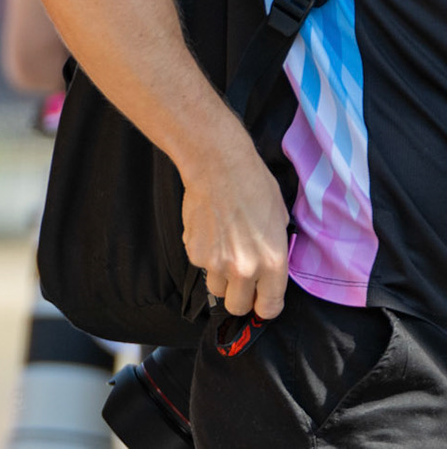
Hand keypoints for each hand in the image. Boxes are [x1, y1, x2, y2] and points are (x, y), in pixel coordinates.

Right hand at [180, 137, 290, 318]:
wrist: (218, 167)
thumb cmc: (255, 187)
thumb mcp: (281, 222)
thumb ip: (275, 254)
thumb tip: (268, 271)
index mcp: (272, 263)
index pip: (268, 308)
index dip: (265, 306)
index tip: (262, 300)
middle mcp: (243, 269)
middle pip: (237, 307)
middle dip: (240, 297)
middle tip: (242, 280)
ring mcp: (214, 262)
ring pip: (216, 288)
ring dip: (221, 278)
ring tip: (224, 252)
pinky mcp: (193, 251)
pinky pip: (201, 266)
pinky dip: (205, 257)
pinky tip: (211, 234)